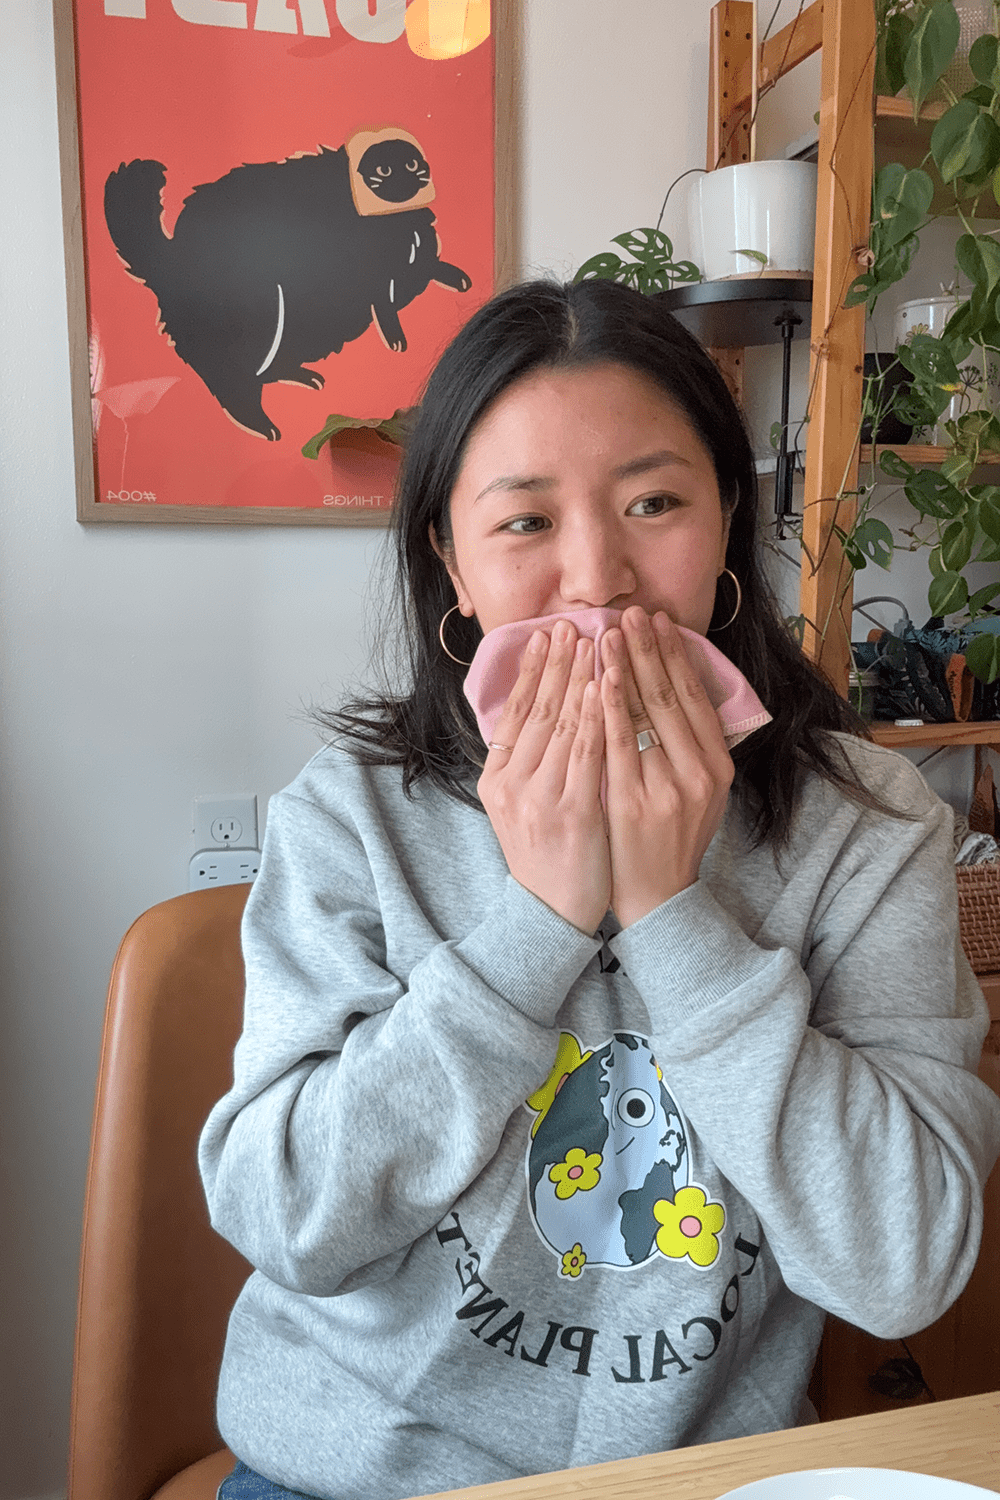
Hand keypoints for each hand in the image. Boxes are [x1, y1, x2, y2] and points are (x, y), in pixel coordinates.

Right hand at [477, 620, 609, 933]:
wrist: (551, 914)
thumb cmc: (545, 857)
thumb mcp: (519, 808)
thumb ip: (524, 764)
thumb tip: (537, 713)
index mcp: (496, 780)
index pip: (514, 713)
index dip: (531, 672)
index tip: (545, 636)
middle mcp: (513, 785)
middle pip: (538, 710)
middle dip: (557, 663)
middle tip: (572, 623)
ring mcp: (541, 798)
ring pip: (564, 724)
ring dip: (580, 677)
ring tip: (594, 641)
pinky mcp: (573, 812)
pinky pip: (589, 753)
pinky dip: (598, 716)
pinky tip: (608, 687)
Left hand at [600, 607, 733, 927]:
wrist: (656, 899)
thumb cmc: (669, 839)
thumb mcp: (696, 793)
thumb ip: (688, 747)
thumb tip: (671, 686)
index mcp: (716, 766)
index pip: (694, 696)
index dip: (674, 655)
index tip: (656, 621)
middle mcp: (699, 773)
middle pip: (671, 697)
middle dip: (648, 649)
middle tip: (631, 611)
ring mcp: (667, 788)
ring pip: (645, 714)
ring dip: (626, 666)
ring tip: (609, 630)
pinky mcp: (634, 803)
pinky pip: (618, 744)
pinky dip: (610, 707)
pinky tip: (599, 677)